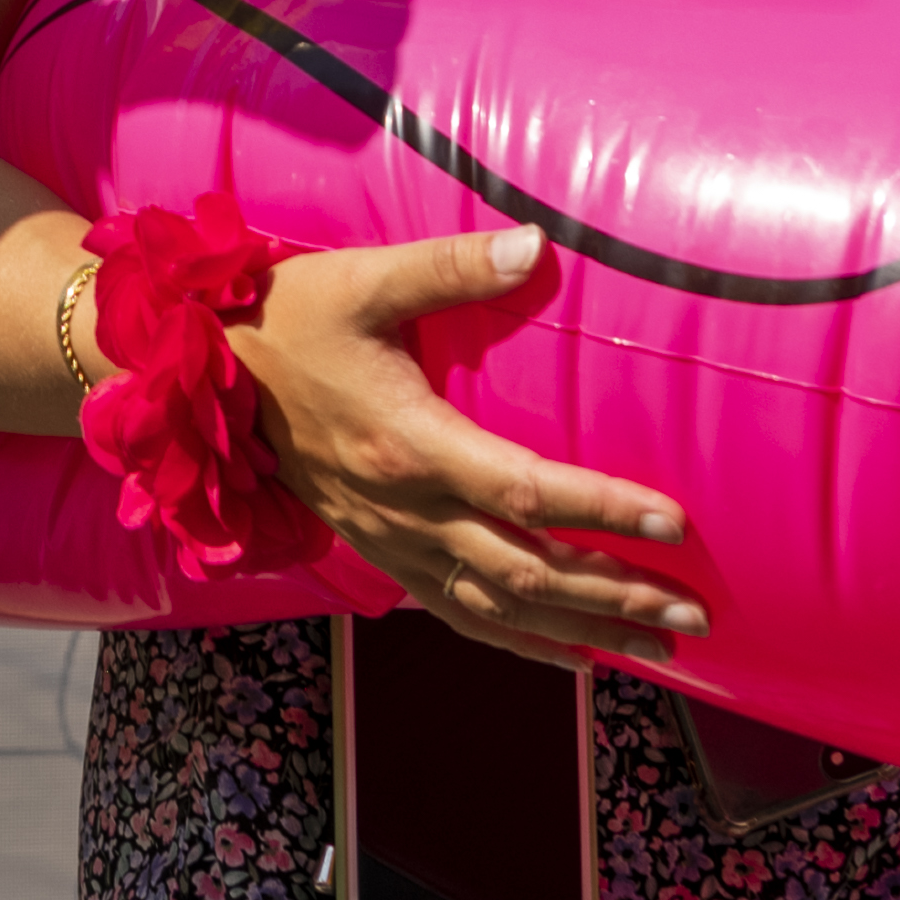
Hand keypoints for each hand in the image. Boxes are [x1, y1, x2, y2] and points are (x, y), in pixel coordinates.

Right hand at [235, 229, 704, 667]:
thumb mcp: (366, 279)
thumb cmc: (291, 319)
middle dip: (616, 596)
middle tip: (693, 615)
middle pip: (527, 571)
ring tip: (658, 649)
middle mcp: (405, 509)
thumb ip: (452, 266)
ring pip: (499, 608)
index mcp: (410, 444)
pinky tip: (573, 656)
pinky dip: (520, 642)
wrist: (206, 375)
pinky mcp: (380, 551)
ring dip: (582, 631)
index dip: (603, 508)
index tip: (675, 522)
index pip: (526, 490)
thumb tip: (533, 243)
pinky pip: (456, 614)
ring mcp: (391, 540)